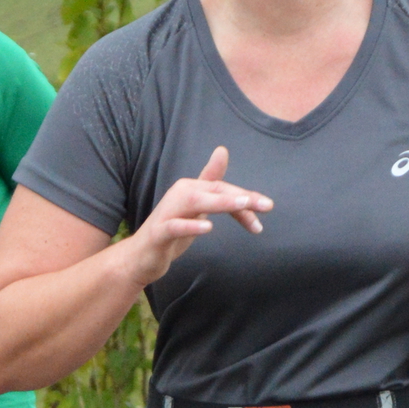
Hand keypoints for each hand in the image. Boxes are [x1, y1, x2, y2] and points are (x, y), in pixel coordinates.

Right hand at [128, 148, 272, 283]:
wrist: (141, 256)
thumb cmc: (171, 230)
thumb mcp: (196, 207)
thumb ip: (211, 183)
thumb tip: (222, 151)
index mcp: (190, 188)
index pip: (223, 189)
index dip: (245, 198)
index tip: (266, 210)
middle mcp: (179, 194)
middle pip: (214, 190)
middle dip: (241, 197)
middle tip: (267, 206)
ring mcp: (168, 213)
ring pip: (196, 202)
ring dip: (221, 203)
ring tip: (243, 205)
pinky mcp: (159, 233)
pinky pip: (174, 227)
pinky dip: (190, 226)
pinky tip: (208, 228)